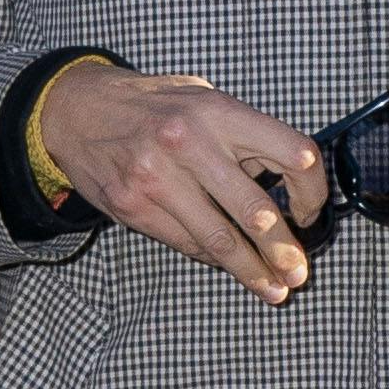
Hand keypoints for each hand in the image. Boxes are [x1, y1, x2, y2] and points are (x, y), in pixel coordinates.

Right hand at [35, 64, 325, 304]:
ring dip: (252, 271)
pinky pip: (187, 243)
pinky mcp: (134, 206)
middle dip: (284, 250)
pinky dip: (212, 258)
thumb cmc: (153, 104)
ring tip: (275, 290)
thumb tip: (286, 181)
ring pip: (220, 240)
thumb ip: (242, 134)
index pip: (292, 154)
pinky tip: (229, 266)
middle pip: (257, 210)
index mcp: (218, 111)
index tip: (309, 212)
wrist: (76, 110)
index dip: (312, 191)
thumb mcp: (202, 97)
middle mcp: (189, 144)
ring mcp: (157, 178)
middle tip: (300, 275)